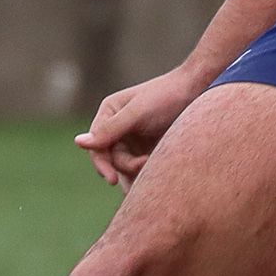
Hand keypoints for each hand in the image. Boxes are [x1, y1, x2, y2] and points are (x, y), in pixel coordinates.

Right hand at [73, 65, 204, 188]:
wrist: (197, 90)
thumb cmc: (165, 96)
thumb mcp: (137, 113)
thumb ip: (110, 129)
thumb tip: (78, 142)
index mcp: (108, 113)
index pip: (97, 145)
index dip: (102, 164)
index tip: (112, 180)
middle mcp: (117, 127)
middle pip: (111, 158)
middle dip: (126, 166)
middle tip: (146, 165)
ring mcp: (133, 138)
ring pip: (125, 165)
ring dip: (136, 171)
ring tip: (155, 168)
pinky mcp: (148, 147)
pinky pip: (140, 167)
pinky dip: (144, 175)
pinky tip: (153, 184)